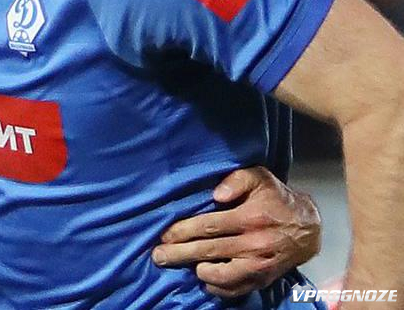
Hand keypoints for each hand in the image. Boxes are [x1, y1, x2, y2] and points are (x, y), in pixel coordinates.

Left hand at [152, 167, 320, 297]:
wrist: (309, 227)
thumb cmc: (277, 198)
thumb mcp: (259, 177)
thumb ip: (236, 180)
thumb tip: (216, 194)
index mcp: (250, 218)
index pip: (209, 226)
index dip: (183, 231)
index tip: (165, 235)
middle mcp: (255, 244)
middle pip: (209, 251)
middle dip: (179, 254)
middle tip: (158, 256)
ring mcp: (260, 265)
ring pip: (223, 275)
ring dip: (199, 272)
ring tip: (183, 266)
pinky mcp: (264, 278)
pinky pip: (238, 289)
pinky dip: (219, 288)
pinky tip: (206, 280)